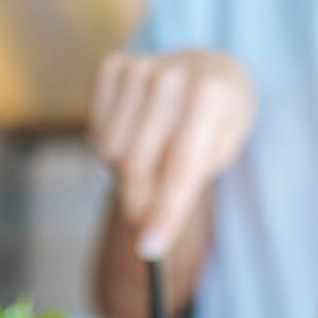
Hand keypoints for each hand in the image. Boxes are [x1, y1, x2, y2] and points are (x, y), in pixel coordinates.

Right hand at [89, 50, 254, 258]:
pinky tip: (137, 132)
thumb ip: (184, 184)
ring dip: (127, 169)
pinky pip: (97, 131)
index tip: (149, 251)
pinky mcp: (112, 66)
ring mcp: (139, 66)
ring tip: (155, 154)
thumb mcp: (219, 154)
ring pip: (112, 151)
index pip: (181, 166)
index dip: (164, 212)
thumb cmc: (217, 123)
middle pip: (138, 164)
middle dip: (139, 204)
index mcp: (211, 95)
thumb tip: (145, 230)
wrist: (210, 70)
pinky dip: (112, 145)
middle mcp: (172, 75)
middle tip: (145, 226)